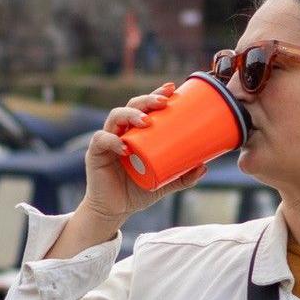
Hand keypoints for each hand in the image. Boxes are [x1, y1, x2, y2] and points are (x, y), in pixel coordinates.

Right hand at [78, 82, 208, 226]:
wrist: (115, 210)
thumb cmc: (137, 191)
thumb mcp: (165, 183)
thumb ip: (183, 176)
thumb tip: (204, 167)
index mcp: (137, 132)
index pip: (145, 107)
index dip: (156, 94)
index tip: (172, 88)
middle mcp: (122, 131)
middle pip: (131, 106)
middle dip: (147, 100)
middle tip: (163, 103)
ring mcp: (107, 140)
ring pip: (115, 117)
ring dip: (131, 115)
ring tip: (146, 121)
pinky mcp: (95, 153)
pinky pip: (101, 140)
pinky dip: (112, 141)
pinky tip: (124, 146)